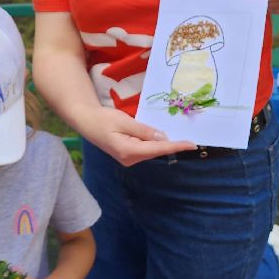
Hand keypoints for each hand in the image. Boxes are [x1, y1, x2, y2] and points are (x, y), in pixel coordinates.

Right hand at [77, 105, 194, 167]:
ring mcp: (129, 159)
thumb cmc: (103, 119)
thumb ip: (143, 130)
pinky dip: (155, 143)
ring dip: (163, 143)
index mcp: (128, 151)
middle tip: (190, 139)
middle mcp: (130, 159)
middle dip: (172, 144)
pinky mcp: (128, 155)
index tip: (192, 145)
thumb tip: (162, 137)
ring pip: (152, 150)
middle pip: (156, 151)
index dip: (176, 146)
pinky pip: (146, 149)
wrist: (87, 122)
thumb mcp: (124, 121)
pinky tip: (161, 137)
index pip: (157, 148)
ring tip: (178, 138)